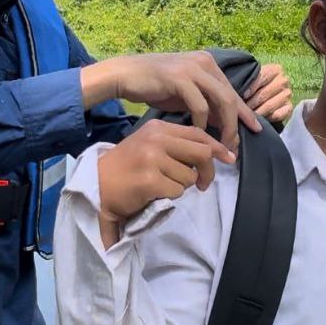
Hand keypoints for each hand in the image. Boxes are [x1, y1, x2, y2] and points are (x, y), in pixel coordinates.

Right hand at [82, 52, 260, 153]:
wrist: (126, 74)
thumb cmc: (154, 85)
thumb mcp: (185, 94)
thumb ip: (205, 103)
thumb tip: (224, 122)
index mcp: (208, 64)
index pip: (232, 91)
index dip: (244, 112)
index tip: (255, 130)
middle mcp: (204, 63)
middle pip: (231, 96)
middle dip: (236, 123)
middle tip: (235, 145)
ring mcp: (192, 68)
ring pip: (221, 100)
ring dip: (224, 125)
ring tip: (221, 143)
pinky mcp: (179, 78)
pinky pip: (199, 104)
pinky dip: (202, 121)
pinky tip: (198, 133)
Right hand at [96, 120, 234, 247]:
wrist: (96, 184)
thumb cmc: (127, 166)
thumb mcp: (151, 145)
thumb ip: (179, 145)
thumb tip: (216, 151)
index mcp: (158, 127)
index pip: (198, 134)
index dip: (217, 147)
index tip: (229, 158)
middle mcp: (156, 138)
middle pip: (202, 153)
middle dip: (208, 172)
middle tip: (202, 185)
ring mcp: (153, 158)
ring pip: (190, 176)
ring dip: (182, 187)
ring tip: (163, 186)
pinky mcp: (150, 179)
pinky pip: (177, 191)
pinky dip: (170, 197)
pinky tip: (154, 193)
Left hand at [244, 63, 292, 125]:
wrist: (265, 98)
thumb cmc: (255, 86)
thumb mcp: (251, 79)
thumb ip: (247, 81)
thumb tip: (238, 91)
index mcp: (275, 70)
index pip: (262, 77)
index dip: (251, 87)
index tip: (243, 95)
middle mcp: (283, 81)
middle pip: (264, 93)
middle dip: (251, 103)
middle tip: (242, 109)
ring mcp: (287, 94)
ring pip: (270, 105)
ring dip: (257, 112)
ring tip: (248, 115)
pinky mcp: (289, 108)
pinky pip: (278, 115)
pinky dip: (268, 117)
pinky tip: (260, 119)